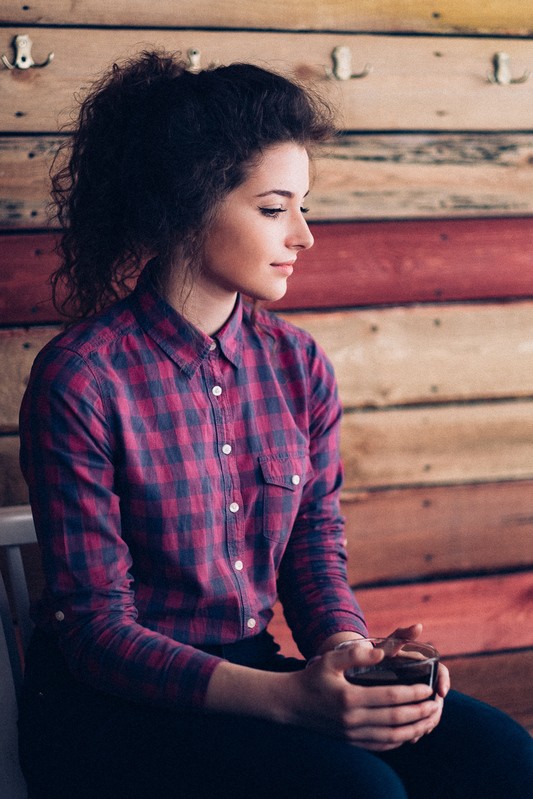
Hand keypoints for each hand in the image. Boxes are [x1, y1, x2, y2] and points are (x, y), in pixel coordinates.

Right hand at [285, 638, 441, 751]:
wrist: (291, 704)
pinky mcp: (351, 742)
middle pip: (395, 720)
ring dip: (414, 730)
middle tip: (436, 706)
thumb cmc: (313, 677)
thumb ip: (355, 655)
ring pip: (392, 737)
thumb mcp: (330, 659)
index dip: (412, 694)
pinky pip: (381, 745)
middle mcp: (352, 720)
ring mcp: (352, 734)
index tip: (428, 689)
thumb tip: (379, 651)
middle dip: (420, 713)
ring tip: (430, 721)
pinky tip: (409, 733)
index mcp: (349, 699)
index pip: (390, 698)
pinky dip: (399, 740)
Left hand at [383, 622, 449, 742]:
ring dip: (426, 723)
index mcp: (420, 664)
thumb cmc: (373, 654)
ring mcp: (414, 696)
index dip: (444, 682)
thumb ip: (399, 636)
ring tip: (417, 732)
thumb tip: (417, 626)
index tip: (440, 692)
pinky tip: (409, 738)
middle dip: (435, 710)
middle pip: (437, 697)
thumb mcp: (384, 645)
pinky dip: (415, 730)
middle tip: (428, 721)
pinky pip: (416, 722)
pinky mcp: (406, 708)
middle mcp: (421, 680)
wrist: (357, 668)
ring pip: (428, 712)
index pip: (441, 672)